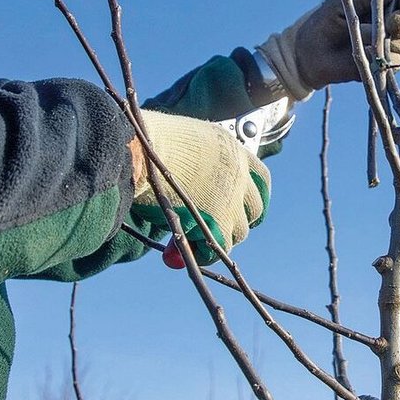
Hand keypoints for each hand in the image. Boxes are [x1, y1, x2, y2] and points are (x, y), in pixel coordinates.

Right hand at [129, 110, 269, 263]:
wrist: (139, 150)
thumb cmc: (148, 144)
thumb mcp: (184, 148)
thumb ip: (198, 171)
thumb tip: (196, 202)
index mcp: (232, 150)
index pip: (260, 178)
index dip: (250, 197)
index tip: (242, 208)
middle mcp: (238, 173)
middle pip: (254, 209)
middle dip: (235, 222)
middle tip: (213, 229)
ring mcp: (231, 198)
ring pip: (237, 232)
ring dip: (218, 238)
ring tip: (192, 239)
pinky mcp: (219, 221)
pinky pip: (218, 248)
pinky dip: (204, 254)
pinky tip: (186, 251)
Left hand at [258, 0, 399, 98]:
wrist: (310, 53)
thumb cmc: (326, 19)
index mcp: (385, 1)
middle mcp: (392, 22)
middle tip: (391, 25)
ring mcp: (390, 45)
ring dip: (390, 42)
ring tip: (366, 42)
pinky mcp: (384, 65)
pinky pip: (395, 63)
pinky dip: (383, 60)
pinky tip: (367, 56)